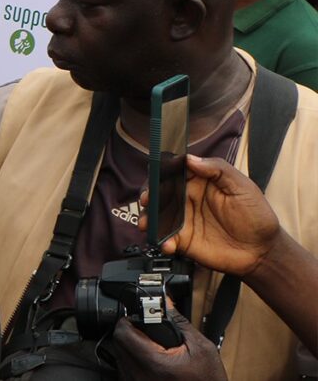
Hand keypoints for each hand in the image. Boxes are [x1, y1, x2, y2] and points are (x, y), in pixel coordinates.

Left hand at [112, 302, 228, 380]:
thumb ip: (179, 322)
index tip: (138, 318)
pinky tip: (149, 361)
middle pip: (118, 343)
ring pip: (119, 356)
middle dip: (130, 332)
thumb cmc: (207, 380)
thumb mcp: (201, 348)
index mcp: (153, 363)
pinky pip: (124, 369)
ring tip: (151, 347)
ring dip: (130, 347)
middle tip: (147, 332)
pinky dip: (132, 361)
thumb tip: (164, 301)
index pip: (122, 332)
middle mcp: (138, 375)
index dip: (128, 320)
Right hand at [139, 156, 280, 277]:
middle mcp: (186, 200)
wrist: (263, 251)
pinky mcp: (183, 241)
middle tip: (147, 201)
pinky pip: (165, 239)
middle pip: (159, 193)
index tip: (156, 176)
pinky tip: (168, 244)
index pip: (174, 172)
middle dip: (148, 195)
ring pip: (156, 216)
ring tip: (147, 225)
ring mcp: (183, 220)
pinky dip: (162, 241)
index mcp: (198, 182)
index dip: (161, 172)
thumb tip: (189, 158)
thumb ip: (218, 169)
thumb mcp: (242, 187)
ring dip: (147, 218)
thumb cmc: (257, 216)